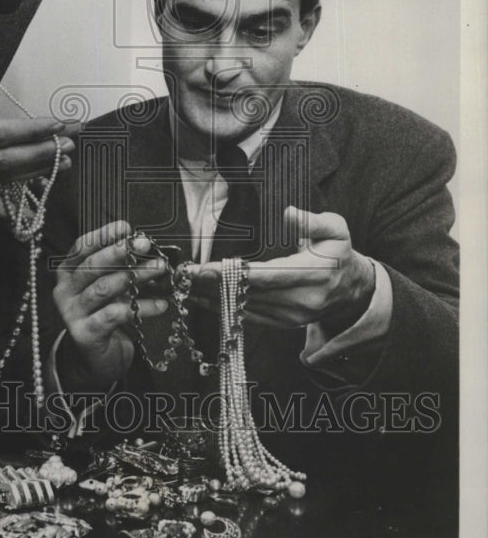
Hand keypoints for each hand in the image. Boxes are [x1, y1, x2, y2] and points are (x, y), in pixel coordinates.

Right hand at [52, 221, 168, 390]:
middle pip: (92, 266)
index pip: (81, 248)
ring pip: (105, 288)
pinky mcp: (85, 334)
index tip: (126, 227)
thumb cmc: (103, 315)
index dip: (103, 235)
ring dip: (136, 276)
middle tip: (145, 243)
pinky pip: (117, 315)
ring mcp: (72, 313)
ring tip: (160, 267)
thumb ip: (119, 268)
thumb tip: (145, 246)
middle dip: (120, 252)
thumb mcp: (109, 288)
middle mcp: (64, 291)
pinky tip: (162, 304)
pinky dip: (142, 308)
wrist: (93, 359)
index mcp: (67, 273)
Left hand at [188, 207, 375, 335]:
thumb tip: (290, 213)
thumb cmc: (338, 252)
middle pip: (250, 293)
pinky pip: (250, 318)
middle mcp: (302, 299)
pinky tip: (203, 300)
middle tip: (186, 275)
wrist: (352, 289)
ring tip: (186, 287)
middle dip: (214, 285)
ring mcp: (293, 316)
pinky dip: (225, 309)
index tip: (207, 268)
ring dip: (214, 298)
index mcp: (314, 274)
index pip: (267, 276)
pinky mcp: (284, 324)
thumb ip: (314, 222)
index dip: (235, 273)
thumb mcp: (336, 229)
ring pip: (246, 308)